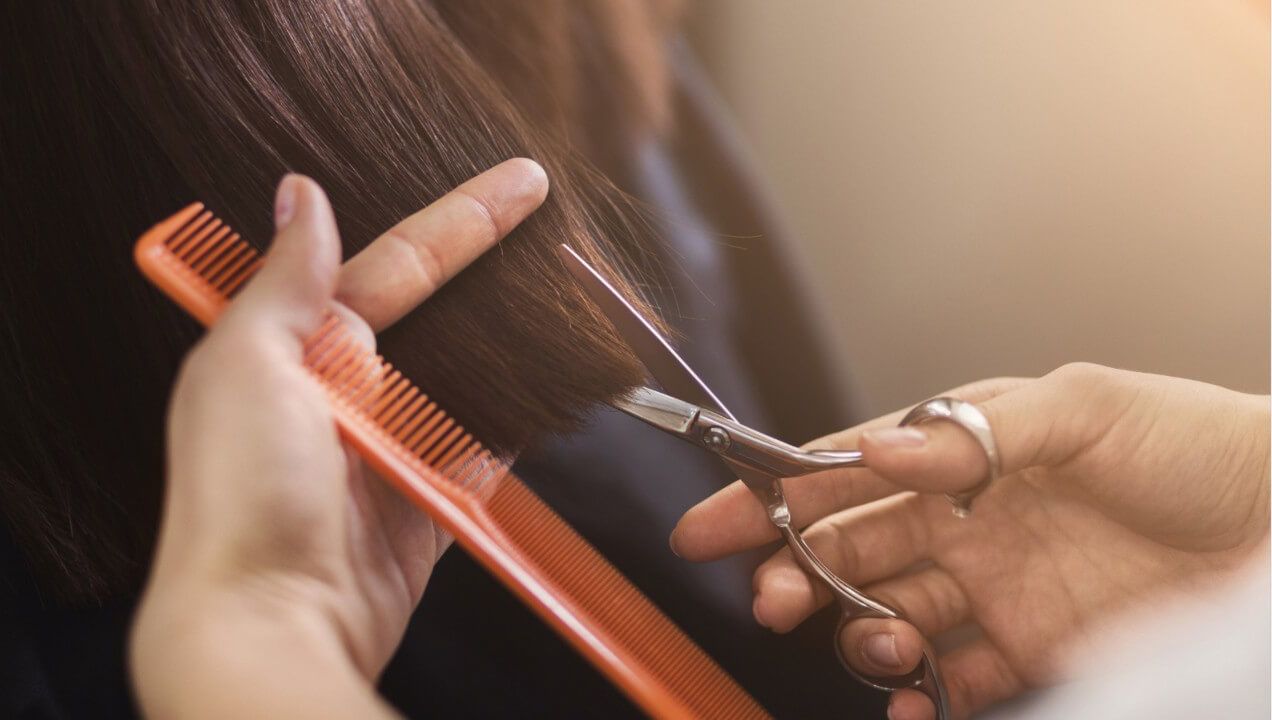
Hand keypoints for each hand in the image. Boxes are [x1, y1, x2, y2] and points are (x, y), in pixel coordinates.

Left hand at [130, 160, 547, 717]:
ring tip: (570, 303)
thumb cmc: (238, 497)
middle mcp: (346, 393)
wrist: (270, 623)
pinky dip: (520, 424)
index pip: (397, 264)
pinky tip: (555, 389)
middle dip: (495, 273)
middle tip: (558, 230)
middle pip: (440, 315)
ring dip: (513, 345)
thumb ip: (285, 281)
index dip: (463, 221)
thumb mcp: (246, 366)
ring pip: (468, 379)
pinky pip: (487, 451)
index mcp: (299, 349)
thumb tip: (300, 195)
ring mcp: (392, 450)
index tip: (523, 184)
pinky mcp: (429, 505)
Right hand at [671, 364, 1268, 719]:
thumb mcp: (1087, 409)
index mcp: (964, 451)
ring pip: (888, 616)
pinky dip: (917, 699)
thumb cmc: (1199, 447)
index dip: (772, 497)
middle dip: (797, 572)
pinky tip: (911, 702)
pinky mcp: (1031, 651)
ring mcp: (996, 589)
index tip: (708, 525)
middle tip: (775, 600)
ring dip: (858, 633)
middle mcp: (967, 520)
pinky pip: (951, 683)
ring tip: (876, 641)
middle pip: (851, 550)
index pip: (846, 473)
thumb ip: (973, 433)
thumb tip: (876, 453)